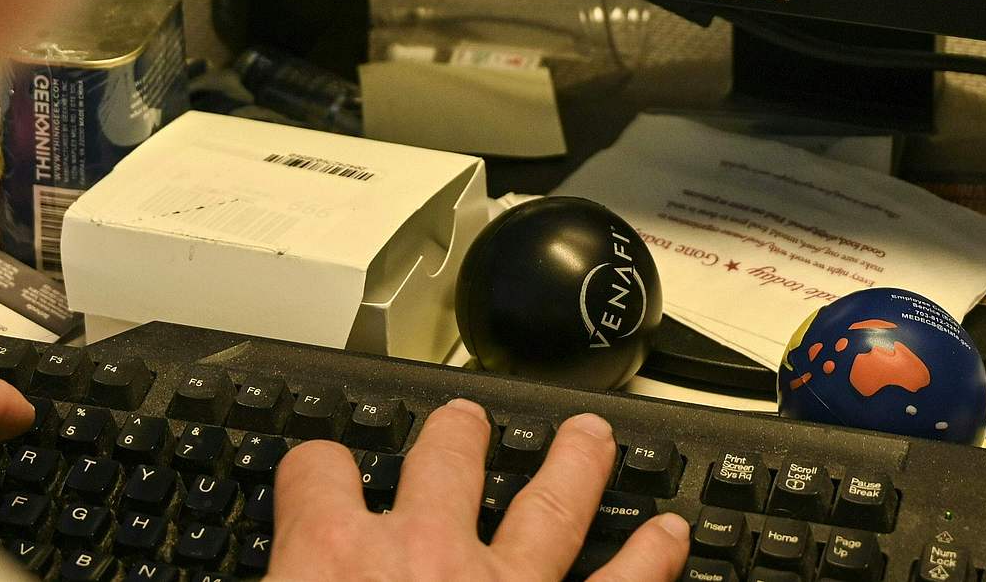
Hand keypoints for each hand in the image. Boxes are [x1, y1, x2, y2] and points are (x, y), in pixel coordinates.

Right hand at [268, 399, 690, 581]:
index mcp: (330, 562)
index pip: (315, 474)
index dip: (312, 471)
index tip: (316, 476)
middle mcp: (424, 557)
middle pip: (444, 462)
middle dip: (456, 437)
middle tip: (466, 422)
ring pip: (550, 507)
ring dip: (573, 467)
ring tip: (590, 439)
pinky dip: (651, 562)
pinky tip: (673, 538)